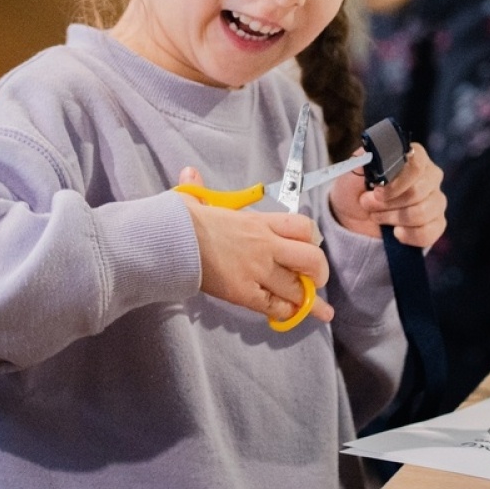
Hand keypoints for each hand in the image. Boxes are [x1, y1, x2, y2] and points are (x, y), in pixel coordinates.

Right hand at [176, 167, 334, 324]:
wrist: (170, 240)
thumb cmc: (182, 220)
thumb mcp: (195, 200)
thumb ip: (198, 189)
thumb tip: (189, 173)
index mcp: (258, 221)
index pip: (302, 227)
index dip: (312, 239)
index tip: (310, 247)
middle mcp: (265, 245)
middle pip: (311, 259)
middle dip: (319, 272)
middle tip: (316, 281)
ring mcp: (257, 270)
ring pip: (297, 288)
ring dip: (306, 299)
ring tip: (314, 307)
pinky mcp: (244, 292)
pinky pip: (275, 307)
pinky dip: (285, 312)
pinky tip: (288, 315)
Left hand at [328, 142, 446, 250]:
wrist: (353, 217)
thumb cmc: (355, 189)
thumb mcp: (353, 171)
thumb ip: (366, 161)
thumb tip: (375, 159)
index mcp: (413, 156)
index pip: (417, 166)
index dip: (396, 183)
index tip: (377, 192)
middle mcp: (430, 175)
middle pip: (418, 192)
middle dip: (388, 204)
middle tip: (368, 204)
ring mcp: (436, 200)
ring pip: (423, 213)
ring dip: (393, 218)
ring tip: (376, 216)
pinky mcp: (436, 223)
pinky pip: (430, 232)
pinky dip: (409, 235)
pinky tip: (395, 232)